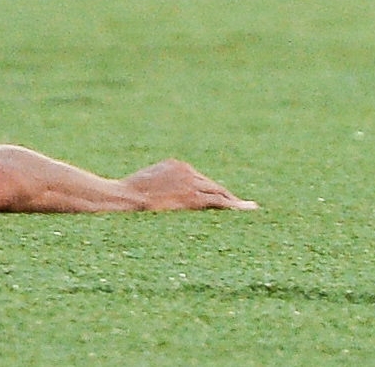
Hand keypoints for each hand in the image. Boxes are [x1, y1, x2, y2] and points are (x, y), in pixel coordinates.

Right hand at [120, 160, 256, 211]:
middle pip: (212, 185)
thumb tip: (167, 194)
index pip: (200, 180)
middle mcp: (186, 171)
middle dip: (227, 196)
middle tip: (244, 205)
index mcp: (175, 165)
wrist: (125, 196)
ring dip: (233, 201)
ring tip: (248, 209)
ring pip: (217, 192)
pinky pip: (215, 201)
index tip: (224, 197)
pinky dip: (229, 205)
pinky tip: (241, 210)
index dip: (213, 190)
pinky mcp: (191, 196)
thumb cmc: (131, 192)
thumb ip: (163, 182)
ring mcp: (189, 182)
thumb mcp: (148, 181)